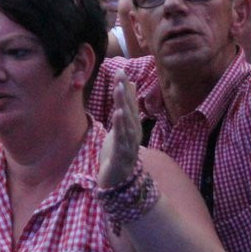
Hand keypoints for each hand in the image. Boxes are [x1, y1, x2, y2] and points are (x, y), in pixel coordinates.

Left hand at [98, 69, 141, 188]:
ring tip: (119, 89)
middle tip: (121, 75)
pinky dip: (121, 125)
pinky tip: (118, 113)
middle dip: (125, 92)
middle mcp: (133, 133)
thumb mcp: (121, 126)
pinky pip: (122, 137)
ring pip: (127, 121)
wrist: (117, 181)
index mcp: (133, 126)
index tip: (120, 71)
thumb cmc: (118, 151)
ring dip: (124, 104)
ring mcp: (129, 143)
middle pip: (129, 110)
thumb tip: (129, 84)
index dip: (125, 88)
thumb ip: (127, 107)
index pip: (129, 104)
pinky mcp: (122, 154)